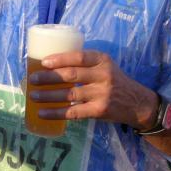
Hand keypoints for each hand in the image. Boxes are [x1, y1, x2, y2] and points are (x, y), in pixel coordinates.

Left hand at [28, 50, 157, 129]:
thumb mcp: (105, 66)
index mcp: (102, 60)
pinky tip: (42, 113)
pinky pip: (73, 112)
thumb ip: (85, 63)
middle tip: (32, 79)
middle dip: (49, 77)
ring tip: (33, 96)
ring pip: (69, 94)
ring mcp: (101, 94)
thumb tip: (50, 64)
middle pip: (71, 75)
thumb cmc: (114, 81)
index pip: (79, 57)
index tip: (43, 62)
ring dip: (48, 95)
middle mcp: (103, 75)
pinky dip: (55, 113)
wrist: (137, 103)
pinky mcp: (99, 111)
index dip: (59, 59)